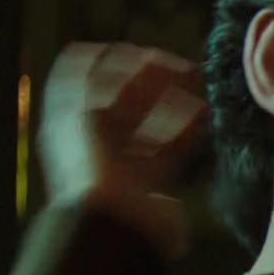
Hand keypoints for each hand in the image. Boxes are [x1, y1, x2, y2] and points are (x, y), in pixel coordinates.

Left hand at [37, 42, 207, 257]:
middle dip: (152, 80)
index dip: (115, 61)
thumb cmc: (90, 168)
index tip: (143, 52)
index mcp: (71, 123)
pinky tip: (202, 116)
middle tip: (182, 68)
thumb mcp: (82, 112)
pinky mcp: (151, 180)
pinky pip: (170, 149)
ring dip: (174, 103)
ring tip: (196, 91)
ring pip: (150, 122)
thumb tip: (120, 57)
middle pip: (123, 100)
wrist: (113, 223)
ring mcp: (123, 161)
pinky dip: (187, 131)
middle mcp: (94, 141)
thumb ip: (97, 80)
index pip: (88, 80)